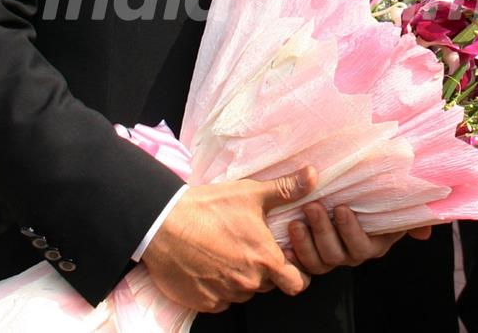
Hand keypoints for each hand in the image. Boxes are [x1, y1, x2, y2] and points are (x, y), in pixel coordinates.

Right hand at [143, 166, 316, 313]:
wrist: (164, 225)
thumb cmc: (209, 207)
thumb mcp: (250, 193)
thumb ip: (285, 189)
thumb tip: (313, 175)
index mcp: (265, 259)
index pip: (297, 283)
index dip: (296, 273)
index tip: (287, 261)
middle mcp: (248, 282)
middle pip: (268, 285)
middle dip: (263, 270)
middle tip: (247, 247)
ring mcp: (225, 295)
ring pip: (243, 292)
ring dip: (240, 278)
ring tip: (226, 252)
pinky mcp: (204, 303)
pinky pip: (221, 300)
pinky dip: (218, 287)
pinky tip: (210, 264)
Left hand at [286, 202, 430, 274]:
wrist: (345, 190)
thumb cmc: (373, 192)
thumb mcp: (393, 199)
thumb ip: (411, 215)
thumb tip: (426, 232)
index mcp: (374, 242)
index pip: (363, 245)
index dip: (351, 230)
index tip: (341, 208)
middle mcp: (352, 253)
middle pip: (337, 255)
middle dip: (323, 231)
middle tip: (312, 207)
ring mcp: (331, 256)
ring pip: (319, 261)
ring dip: (306, 242)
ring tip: (296, 220)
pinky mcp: (312, 255)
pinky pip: (302, 263)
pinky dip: (293, 254)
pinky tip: (285, 241)